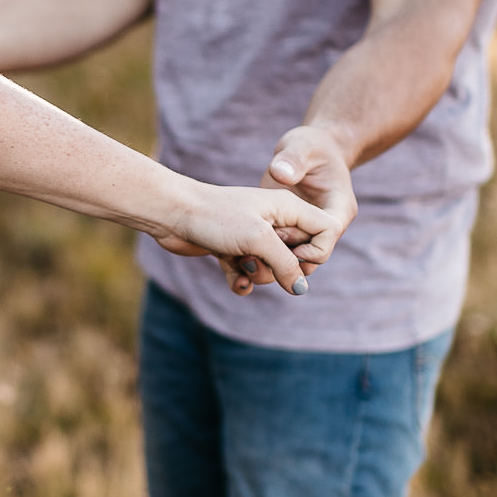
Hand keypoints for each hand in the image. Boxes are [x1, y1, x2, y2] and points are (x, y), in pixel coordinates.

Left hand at [154, 181, 336, 297]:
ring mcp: (254, 236)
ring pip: (273, 269)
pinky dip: (242, 280)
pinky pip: (250, 274)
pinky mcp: (234, 250)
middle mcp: (275, 220)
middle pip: (299, 256)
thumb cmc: (215, 217)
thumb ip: (286, 264)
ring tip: (241, 263)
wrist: (171, 212)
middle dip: (282, 268)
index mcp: (288, 207)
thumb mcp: (258, 239)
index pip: (325, 230)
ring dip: (259, 274)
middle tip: (261, 258)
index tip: (294, 258)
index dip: (315, 252)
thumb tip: (301, 290)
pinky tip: (233, 278)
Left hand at [220, 125, 358, 295]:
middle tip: (253, 248)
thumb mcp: (298, 148)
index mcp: (339, 206)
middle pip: (309, 260)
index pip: (328, 237)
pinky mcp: (290, 236)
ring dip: (265, 266)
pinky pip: (276, 262)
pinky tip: (234, 258)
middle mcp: (327, 226)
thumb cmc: (307, 145)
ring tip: (241, 253)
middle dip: (281, 259)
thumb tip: (281, 175)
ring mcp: (307, 233)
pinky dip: (256, 265)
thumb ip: (291, 160)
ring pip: (290, 267)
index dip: (305, 246)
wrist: (303, 151)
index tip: (277, 239)